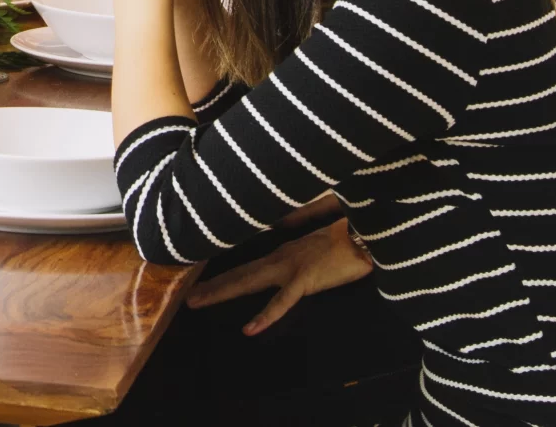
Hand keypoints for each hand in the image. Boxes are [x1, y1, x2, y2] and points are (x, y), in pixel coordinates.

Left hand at [187, 219, 371, 334]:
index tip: (201, 281)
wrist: (368, 231)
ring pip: (248, 282)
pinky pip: (282, 301)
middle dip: (211, 285)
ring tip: (195, 302)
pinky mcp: (305, 279)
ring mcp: (289, 267)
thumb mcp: (316, 236)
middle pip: (239, 273)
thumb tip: (281, 227)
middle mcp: (279, 257)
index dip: (223, 273)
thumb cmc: (347, 236)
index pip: (246, 265)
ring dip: (220, 292)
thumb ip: (297, 230)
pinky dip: (264, 315)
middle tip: (187, 297)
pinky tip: (249, 329)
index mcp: (281, 251)